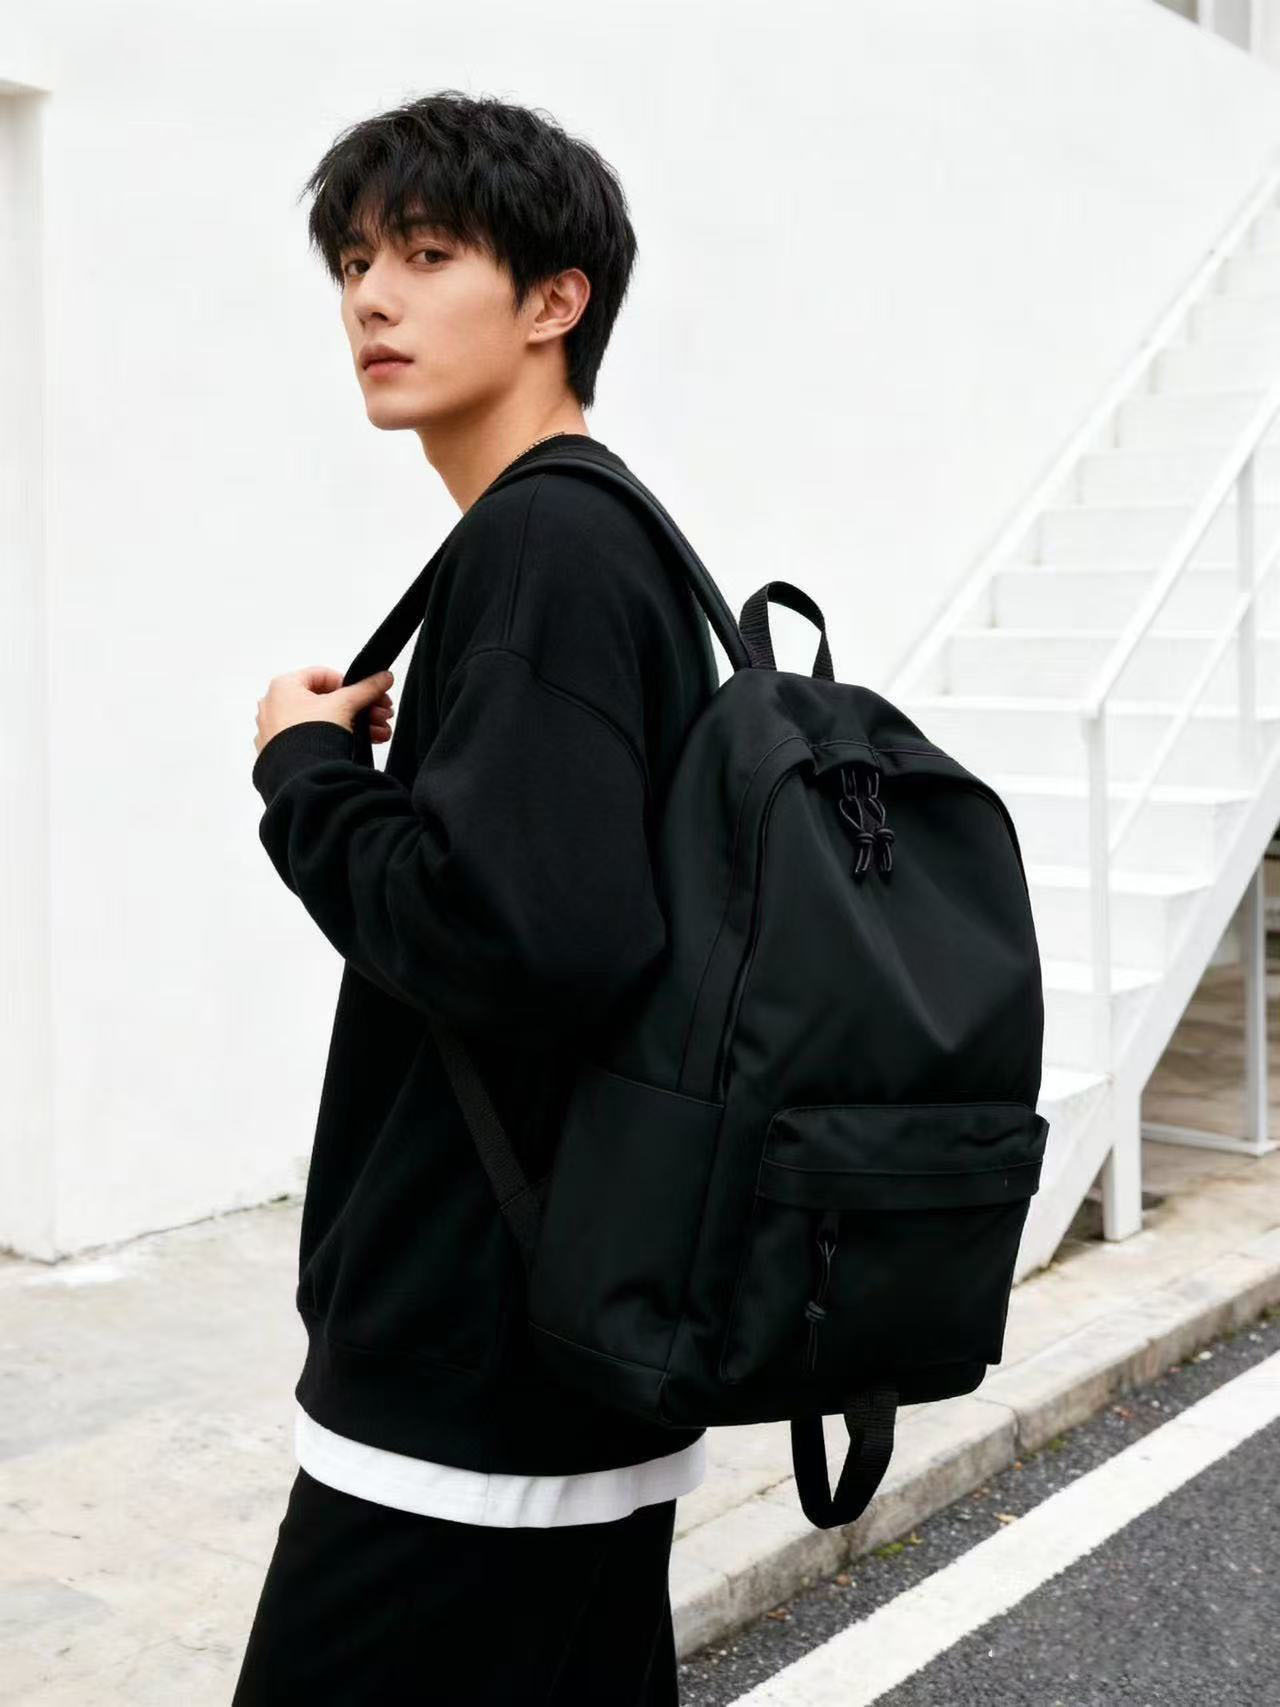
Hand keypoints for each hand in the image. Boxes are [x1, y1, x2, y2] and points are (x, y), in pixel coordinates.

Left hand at [254, 666, 394, 755]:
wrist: (300, 777)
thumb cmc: (310, 736)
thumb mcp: (345, 704)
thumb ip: (366, 689)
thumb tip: (383, 678)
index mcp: (283, 686)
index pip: (323, 675)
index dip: (350, 684)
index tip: (366, 693)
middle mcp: (275, 706)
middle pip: (328, 700)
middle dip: (360, 708)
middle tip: (379, 714)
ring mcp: (279, 731)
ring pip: (325, 721)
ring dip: (356, 725)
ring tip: (378, 732)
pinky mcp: (285, 752)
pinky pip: (315, 739)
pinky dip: (338, 739)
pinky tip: (361, 744)